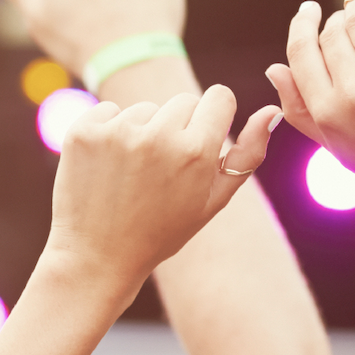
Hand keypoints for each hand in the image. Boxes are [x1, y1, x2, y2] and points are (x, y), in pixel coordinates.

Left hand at [42, 87, 278, 294]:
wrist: (97, 258)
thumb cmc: (162, 232)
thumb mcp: (213, 200)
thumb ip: (248, 155)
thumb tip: (271, 110)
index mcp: (196, 152)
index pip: (219, 97)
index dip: (214, 118)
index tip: (202, 141)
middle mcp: (157, 136)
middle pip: (184, 102)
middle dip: (180, 128)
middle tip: (163, 172)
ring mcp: (117, 132)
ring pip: (145, 108)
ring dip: (142, 132)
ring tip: (133, 175)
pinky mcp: (84, 132)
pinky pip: (109, 111)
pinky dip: (109, 133)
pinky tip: (107, 168)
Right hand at [266, 0, 354, 226]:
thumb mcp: (339, 147)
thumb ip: (301, 111)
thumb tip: (274, 68)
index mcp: (327, 114)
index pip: (301, 53)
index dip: (303, 27)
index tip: (310, 11)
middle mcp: (353, 93)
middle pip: (332, 32)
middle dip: (338, 20)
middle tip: (350, 19)